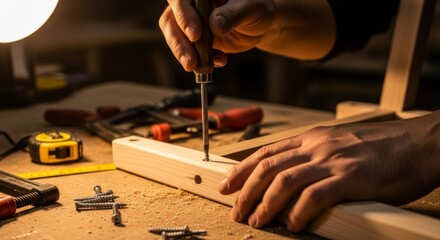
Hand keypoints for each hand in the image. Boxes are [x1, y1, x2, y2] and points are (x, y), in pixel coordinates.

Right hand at [159, 0, 335, 71]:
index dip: (183, 15)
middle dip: (179, 42)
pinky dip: (200, 61)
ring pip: (175, 36)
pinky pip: (188, 51)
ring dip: (184, 55)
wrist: (261, 24)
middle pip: (171, 19)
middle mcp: (192, 4)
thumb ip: (232, 14)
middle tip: (190, 60)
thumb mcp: (251, 8)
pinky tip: (219, 61)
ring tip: (199, 66)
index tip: (195, 35)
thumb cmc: (257, 8)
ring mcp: (191, 22)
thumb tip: (214, 25)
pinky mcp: (194, 40)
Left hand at [218, 112, 439, 231]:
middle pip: (268, 167)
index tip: (227, 184)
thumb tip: (295, 173)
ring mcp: (333, 161)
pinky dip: (299, 212)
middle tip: (234, 210)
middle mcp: (317, 146)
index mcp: (313, 137)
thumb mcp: (341, 142)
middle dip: (245, 190)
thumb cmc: (383, 146)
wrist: (420, 143)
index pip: (267, 152)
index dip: (242, 169)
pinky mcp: (351, 178)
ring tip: (255, 221)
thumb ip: (316, 154)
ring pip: (284, 180)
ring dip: (265, 203)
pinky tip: (291, 224)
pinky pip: (315, 196)